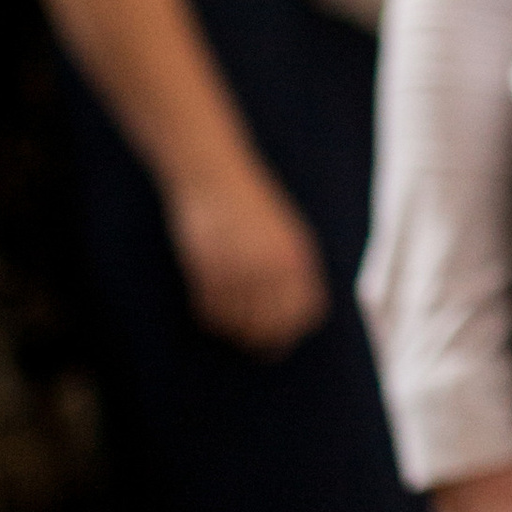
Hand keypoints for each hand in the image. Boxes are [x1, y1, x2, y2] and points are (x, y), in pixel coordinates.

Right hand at [168, 156, 329, 354]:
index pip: (304, 314)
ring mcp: (240, 270)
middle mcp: (273, 269)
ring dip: (230, 326)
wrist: (213, 173)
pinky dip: (208, 315)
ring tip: (224, 313)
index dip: (290, 331)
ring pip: (237, 324)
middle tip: (244, 338)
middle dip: (258, 338)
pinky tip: (207, 303)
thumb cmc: (248, 202)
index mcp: (298, 258)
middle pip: (270, 328)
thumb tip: (294, 317)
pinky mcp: (208, 270)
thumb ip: (293, 271)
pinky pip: (210, 312)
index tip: (277, 337)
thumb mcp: (284, 232)